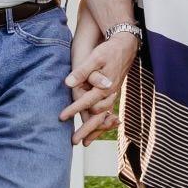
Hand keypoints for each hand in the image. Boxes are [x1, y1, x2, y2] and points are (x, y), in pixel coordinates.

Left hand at [62, 25, 128, 139]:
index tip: (61, 118)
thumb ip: (82, 71)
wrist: (125, 46)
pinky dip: (102, 124)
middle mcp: (109, 94)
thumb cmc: (109, 51)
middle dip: (86, 130)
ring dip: (94, 130)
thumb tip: (68, 82)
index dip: (73, 110)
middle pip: (97, 116)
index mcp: (104, 87)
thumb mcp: (95, 57)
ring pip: (103, 117)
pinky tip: (96, 130)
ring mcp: (112, 94)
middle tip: (74, 142)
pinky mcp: (112, 93)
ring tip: (85, 142)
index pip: (86, 102)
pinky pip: (107, 112)